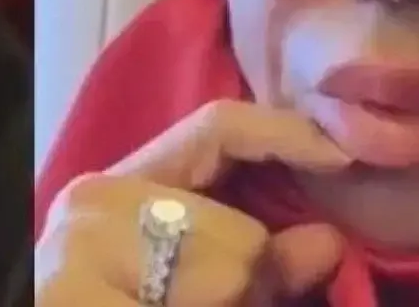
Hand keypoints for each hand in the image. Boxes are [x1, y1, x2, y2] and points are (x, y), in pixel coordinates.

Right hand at [35, 100, 350, 305]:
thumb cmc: (120, 299)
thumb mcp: (186, 277)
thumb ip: (253, 257)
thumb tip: (327, 242)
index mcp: (118, 184)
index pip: (213, 128)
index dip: (287, 136)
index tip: (345, 158)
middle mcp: (93, 204)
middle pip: (239, 239)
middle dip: (253, 287)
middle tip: (224, 304)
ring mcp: (76, 254)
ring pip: (226, 280)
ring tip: (170, 305)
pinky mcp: (73, 297)